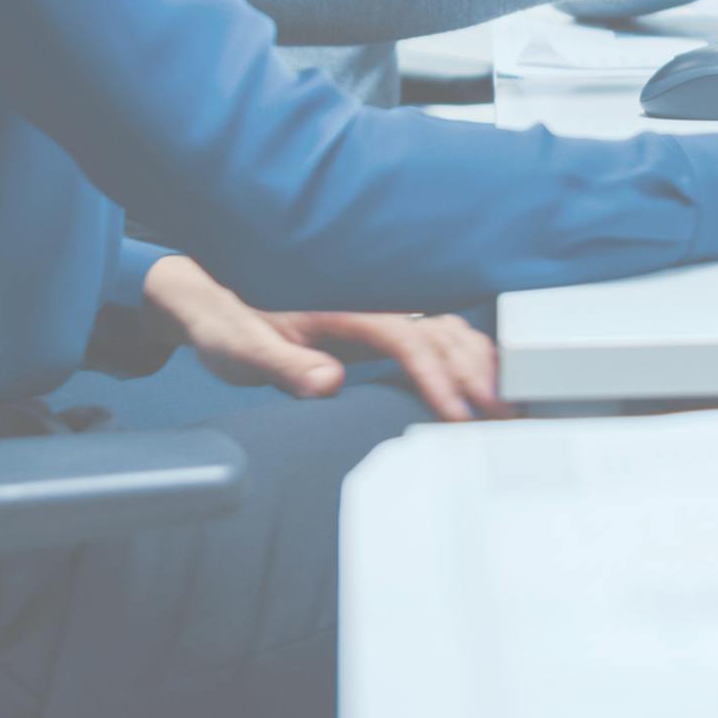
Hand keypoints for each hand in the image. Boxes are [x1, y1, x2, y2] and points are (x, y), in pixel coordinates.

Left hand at [140, 256, 508, 421]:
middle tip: (504, 417)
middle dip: (477, 374)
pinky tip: (483, 380)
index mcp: (344, 309)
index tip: (457, 414)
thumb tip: (329, 382)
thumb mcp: (242, 348)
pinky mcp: (377, 328)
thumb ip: (283, 365)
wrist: (210, 299)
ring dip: (480, 364)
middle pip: (442, 332)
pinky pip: (436, 336)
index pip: (408, 338)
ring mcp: (376, 315)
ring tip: (506, 405)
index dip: (437, 376)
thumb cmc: (226, 323)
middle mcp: (369, 306)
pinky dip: (467, 356)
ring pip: (447, 331)